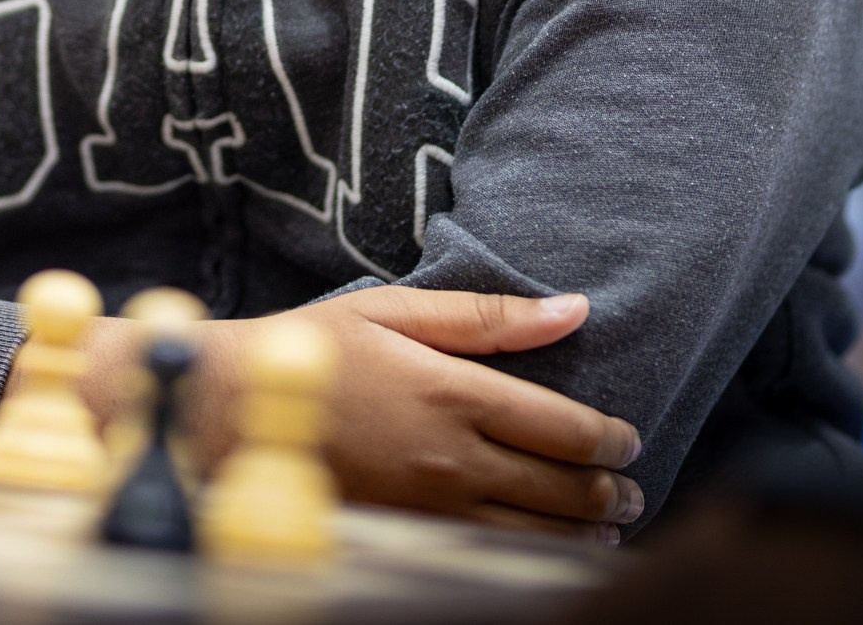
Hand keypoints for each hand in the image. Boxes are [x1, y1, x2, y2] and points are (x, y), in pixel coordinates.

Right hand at [82, 287, 643, 540]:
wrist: (232, 411)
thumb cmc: (311, 350)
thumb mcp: (394, 310)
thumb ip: (487, 316)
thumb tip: (572, 308)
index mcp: (452, 393)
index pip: (564, 428)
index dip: (610, 439)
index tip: (628, 440)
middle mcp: (450, 456)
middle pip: (562, 488)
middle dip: (609, 490)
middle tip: (630, 487)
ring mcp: (429, 504)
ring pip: (536, 533)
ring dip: (583, 530)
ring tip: (606, 522)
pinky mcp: (407, 532)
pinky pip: (492, 554)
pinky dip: (536, 553)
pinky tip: (550, 547)